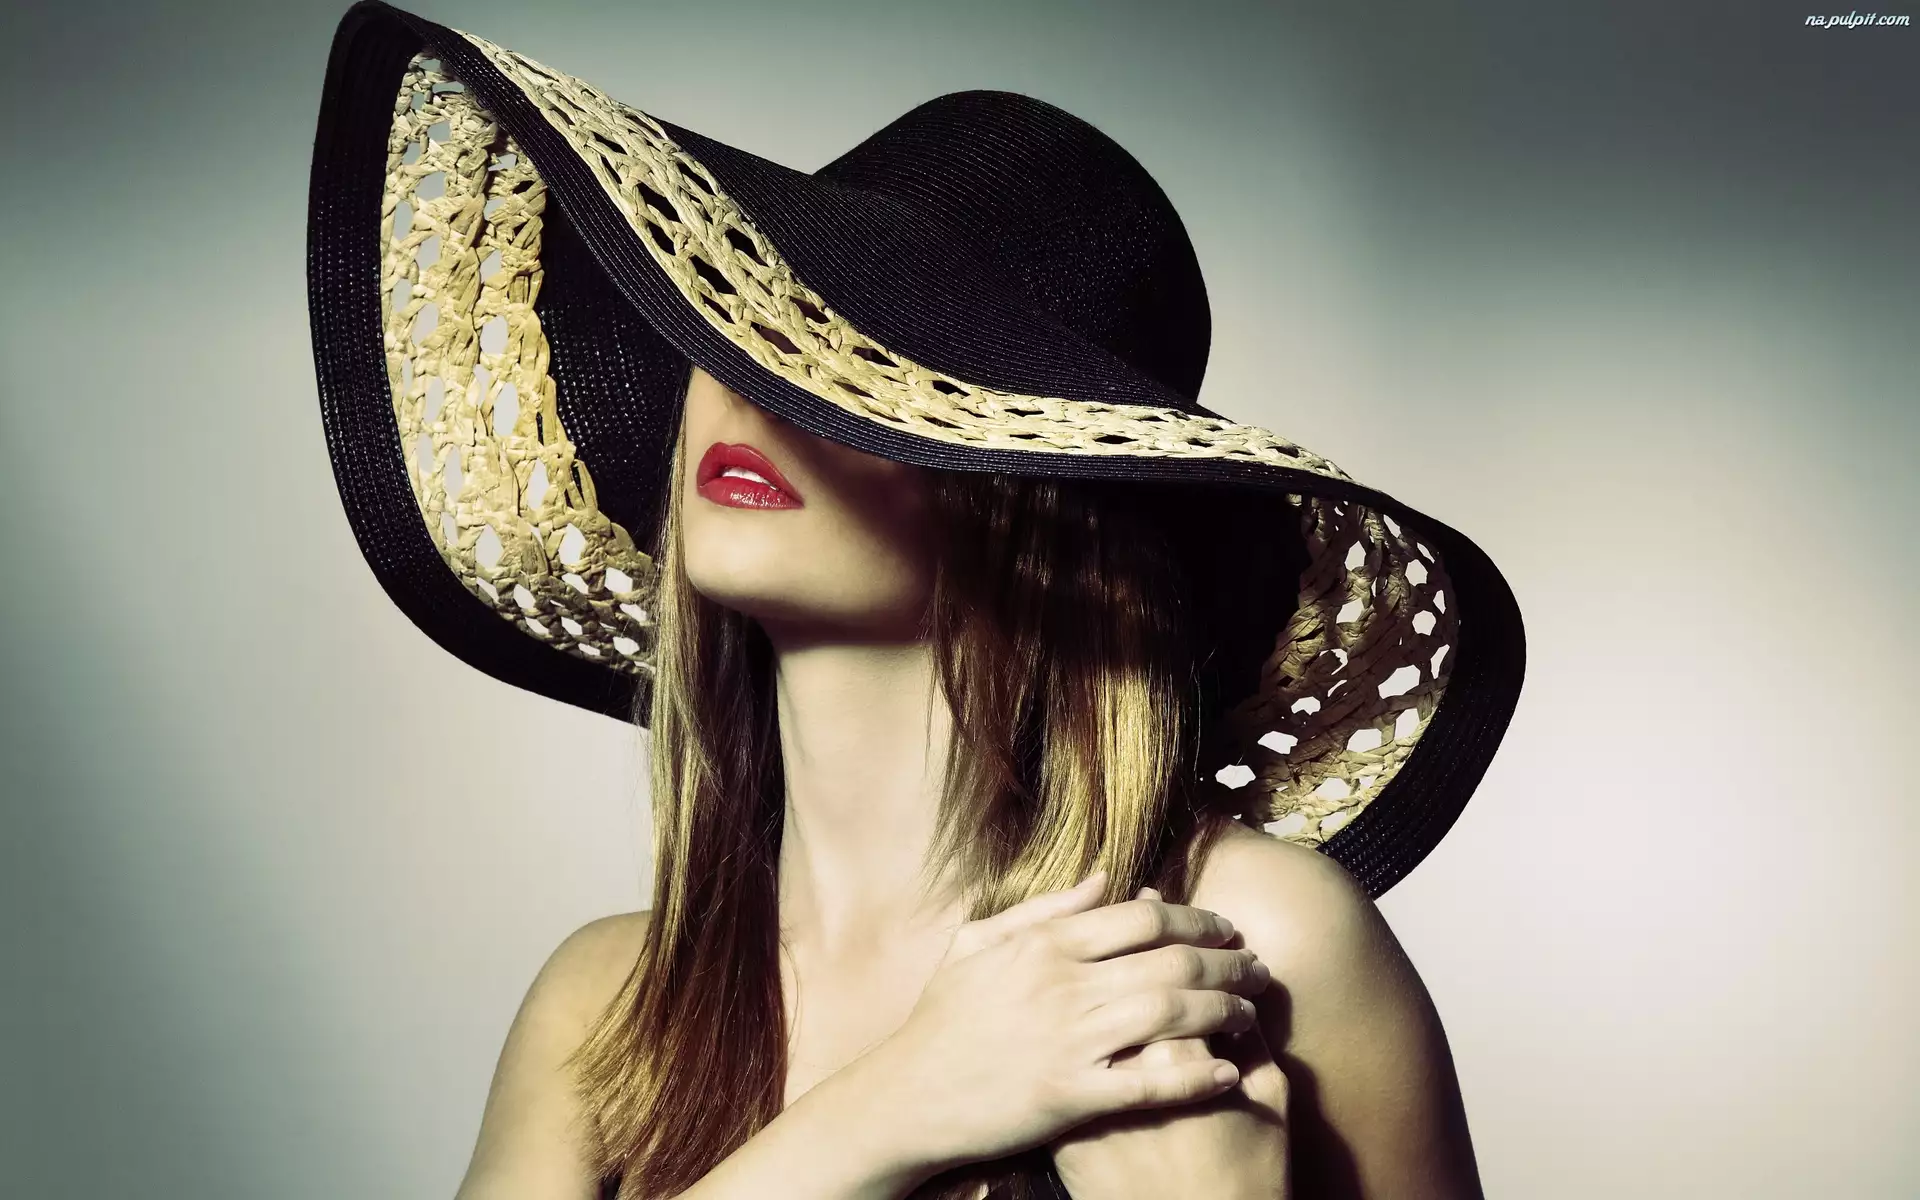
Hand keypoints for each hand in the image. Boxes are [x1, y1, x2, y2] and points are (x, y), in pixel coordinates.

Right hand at [857, 870, 1270, 1174]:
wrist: (903, 1097)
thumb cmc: (939, 1021)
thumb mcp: (979, 945)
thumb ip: (1045, 909)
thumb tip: (1106, 877)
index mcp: (1044, 944)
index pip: (1143, 917)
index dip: (1197, 919)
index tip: (1226, 928)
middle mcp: (1062, 984)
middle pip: (1170, 961)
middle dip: (1227, 963)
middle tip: (1258, 969)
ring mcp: (1068, 1039)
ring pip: (1171, 1014)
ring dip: (1224, 1011)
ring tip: (1251, 1014)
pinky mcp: (1070, 1095)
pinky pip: (1151, 1082)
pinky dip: (1198, 1076)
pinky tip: (1230, 1072)